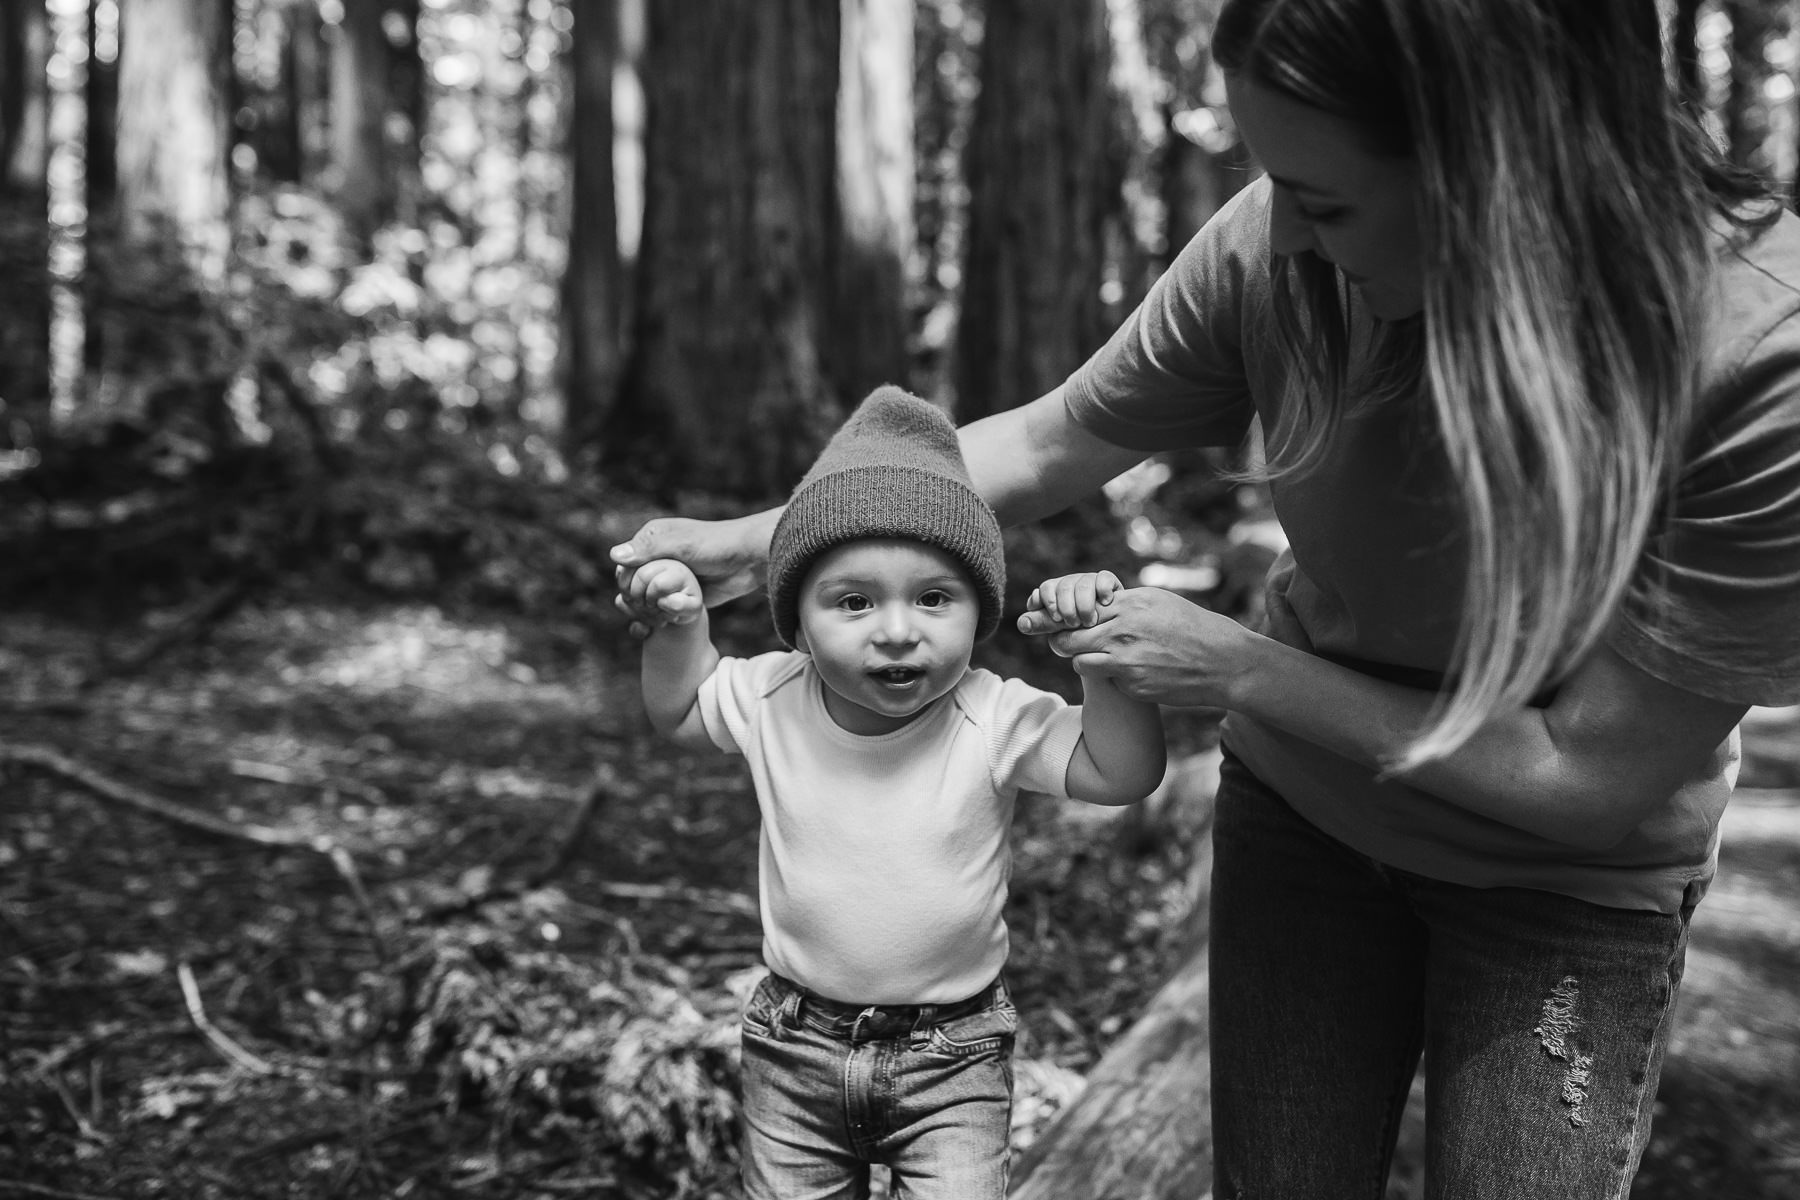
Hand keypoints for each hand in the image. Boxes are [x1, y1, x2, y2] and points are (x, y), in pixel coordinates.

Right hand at [611, 512, 774, 636]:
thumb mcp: (682, 545)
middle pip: (633, 587)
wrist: (750, 560)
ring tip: (658, 622)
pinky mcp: (681, 595)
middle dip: (638, 602)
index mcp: (652, 540)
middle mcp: (657, 558)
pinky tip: (661, 627)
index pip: (624, 567)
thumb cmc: (717, 546)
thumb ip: (650, 550)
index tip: (639, 597)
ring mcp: (669, 578)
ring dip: (647, 614)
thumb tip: (614, 556)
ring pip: (645, 601)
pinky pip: (662, 610)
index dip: (628, 584)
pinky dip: (659, 619)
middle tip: (652, 612)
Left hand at [1017, 570, 1123, 634]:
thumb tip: (1022, 622)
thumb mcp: (1062, 629)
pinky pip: (1104, 577)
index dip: (1048, 601)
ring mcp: (1091, 582)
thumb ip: (1043, 623)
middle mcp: (1071, 584)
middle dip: (1066, 606)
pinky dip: (1103, 589)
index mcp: (1056, 593)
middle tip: (1073, 624)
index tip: (1056, 617)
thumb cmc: (1083, 634)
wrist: (1112, 633)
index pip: (1046, 588)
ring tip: (1089, 621)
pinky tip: (1105, 602)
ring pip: (1083, 582)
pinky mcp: (1111, 584)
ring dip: (1084, 603)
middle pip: (1063, 585)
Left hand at [1022, 585, 1265, 707]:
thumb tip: (1095, 599)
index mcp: (1128, 605)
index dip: (1054, 616)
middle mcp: (1123, 631)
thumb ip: (1124, 602)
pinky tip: (1131, 672)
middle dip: (1060, 642)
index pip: (1075, 609)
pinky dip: (1112, 678)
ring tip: (1102, 658)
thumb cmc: (1192, 627)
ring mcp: (1126, 660)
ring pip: (1080, 662)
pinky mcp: (1133, 685)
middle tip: (1063, 643)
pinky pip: (1107, 681)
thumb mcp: (1158, 602)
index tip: (1040, 618)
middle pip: (1067, 639)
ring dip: (1084, 661)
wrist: (1223, 661)